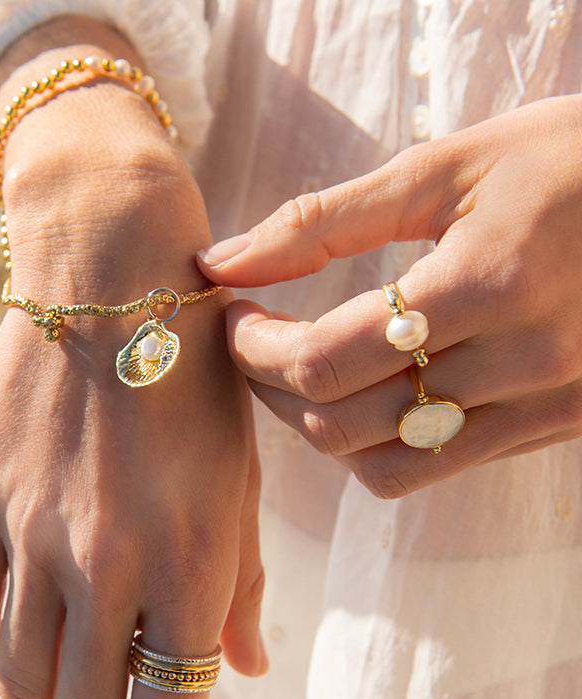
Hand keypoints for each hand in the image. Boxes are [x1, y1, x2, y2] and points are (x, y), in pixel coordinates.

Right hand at [0, 23, 265, 698]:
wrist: (112, 278)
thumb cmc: (198, 377)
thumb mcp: (241, 475)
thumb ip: (241, 582)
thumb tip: (242, 670)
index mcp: (192, 555)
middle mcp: (107, 559)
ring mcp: (33, 534)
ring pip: (19, 686)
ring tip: (67, 695)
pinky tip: (24, 633)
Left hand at [198, 94, 581, 498]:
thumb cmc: (565, 161)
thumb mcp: (444, 168)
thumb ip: (321, 221)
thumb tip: (218, 264)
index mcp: (487, 285)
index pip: (325, 361)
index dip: (254, 348)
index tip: (235, 315)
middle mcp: (520, 365)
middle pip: (340, 424)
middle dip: (271, 386)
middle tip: (255, 340)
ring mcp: (542, 409)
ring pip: (381, 466)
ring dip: (317, 423)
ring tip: (301, 369)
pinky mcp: (552, 429)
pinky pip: (433, 469)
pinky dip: (375, 445)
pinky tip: (367, 392)